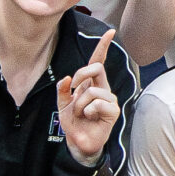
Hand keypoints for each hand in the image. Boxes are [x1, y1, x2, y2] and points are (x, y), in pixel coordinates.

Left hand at [56, 29, 122, 163]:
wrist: (78, 142)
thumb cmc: (74, 123)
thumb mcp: (61, 105)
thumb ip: (62, 90)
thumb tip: (67, 78)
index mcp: (91, 84)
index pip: (98, 62)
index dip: (103, 47)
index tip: (111, 32)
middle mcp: (102, 89)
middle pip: (96, 68)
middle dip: (81, 74)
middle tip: (73, 90)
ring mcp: (109, 99)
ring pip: (92, 91)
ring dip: (80, 104)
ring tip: (82, 114)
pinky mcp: (113, 111)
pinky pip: (98, 103)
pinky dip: (89, 111)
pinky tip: (90, 118)